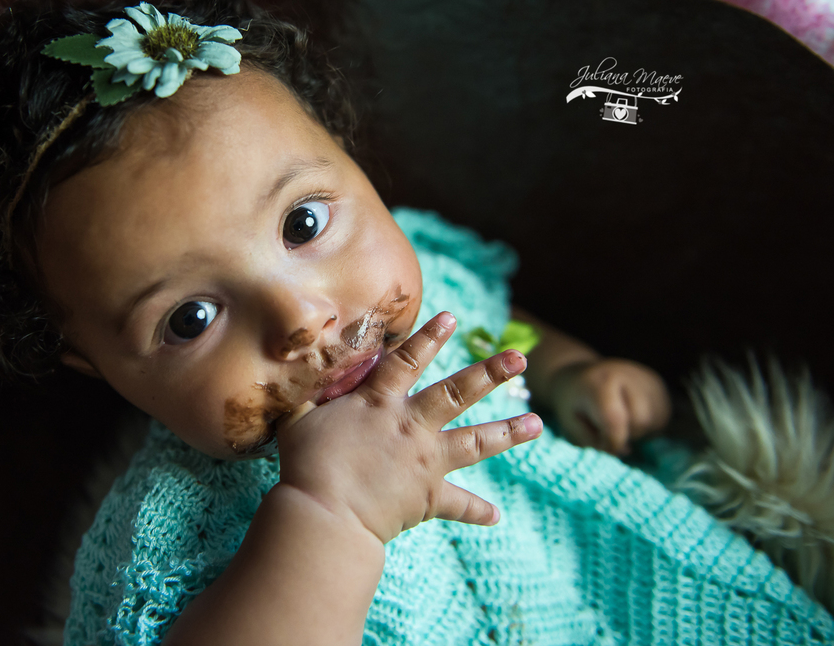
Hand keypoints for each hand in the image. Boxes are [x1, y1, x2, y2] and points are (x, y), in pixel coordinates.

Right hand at [275, 312, 542, 544]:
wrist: (326, 514)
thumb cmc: (307, 465)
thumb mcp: (299, 420)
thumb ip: (306, 395)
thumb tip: (297, 371)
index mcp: (379, 404)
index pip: (407, 361)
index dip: (429, 338)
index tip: (452, 317)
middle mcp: (411, 427)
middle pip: (456, 393)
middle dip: (489, 373)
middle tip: (519, 359)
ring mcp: (425, 462)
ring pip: (475, 442)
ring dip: (508, 432)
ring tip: (537, 423)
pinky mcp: (429, 498)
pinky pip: (458, 505)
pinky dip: (477, 511)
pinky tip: (496, 516)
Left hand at [547, 358, 669, 454]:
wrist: (578, 376)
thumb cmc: (572, 404)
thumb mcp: (571, 425)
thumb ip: (593, 442)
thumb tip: (625, 450)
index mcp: (601, 382)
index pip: (616, 420)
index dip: (612, 442)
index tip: (603, 446)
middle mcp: (628, 374)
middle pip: (641, 420)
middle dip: (627, 434)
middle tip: (608, 430)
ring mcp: (646, 378)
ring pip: (655, 420)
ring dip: (638, 429)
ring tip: (618, 419)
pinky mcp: (658, 384)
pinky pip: (662, 416)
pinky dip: (648, 423)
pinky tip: (630, 415)